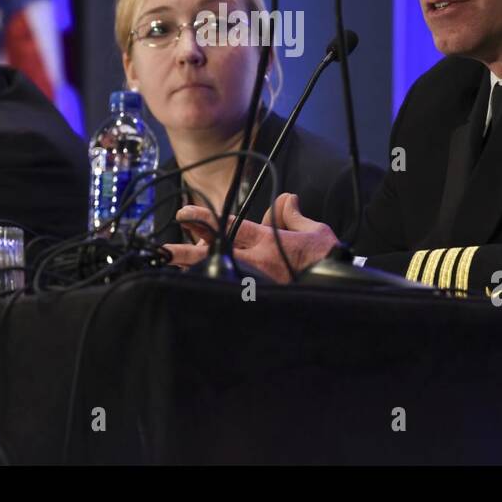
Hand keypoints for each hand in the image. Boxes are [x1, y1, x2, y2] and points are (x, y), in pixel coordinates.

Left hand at [171, 193, 337, 282]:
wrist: (340, 290)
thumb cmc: (327, 260)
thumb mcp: (314, 231)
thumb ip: (292, 215)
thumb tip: (286, 200)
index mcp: (266, 242)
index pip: (228, 225)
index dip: (202, 218)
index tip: (182, 214)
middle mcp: (255, 263)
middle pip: (212, 254)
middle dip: (184, 253)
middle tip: (161, 251)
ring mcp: (254, 284)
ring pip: (215, 276)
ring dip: (192, 274)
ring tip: (169, 271)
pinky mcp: (256, 301)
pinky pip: (227, 295)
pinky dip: (210, 293)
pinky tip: (192, 295)